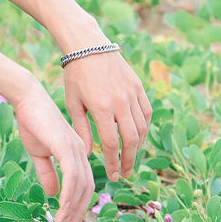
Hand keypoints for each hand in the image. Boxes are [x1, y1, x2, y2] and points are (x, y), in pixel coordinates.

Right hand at [11, 82, 94, 221]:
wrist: (27, 100)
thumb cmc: (33, 123)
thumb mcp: (39, 154)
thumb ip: (47, 174)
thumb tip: (54, 195)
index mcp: (78, 152)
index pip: (85, 183)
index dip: (79, 203)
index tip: (70, 220)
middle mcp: (82, 151)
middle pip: (88, 187)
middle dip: (80, 210)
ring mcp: (76, 149)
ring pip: (82, 185)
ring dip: (73, 207)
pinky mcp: (66, 147)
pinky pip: (72, 176)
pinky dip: (69, 194)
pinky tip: (62, 207)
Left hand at [62, 51, 151, 180]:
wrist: (89, 46)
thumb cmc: (75, 75)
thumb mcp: (73, 103)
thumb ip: (81, 129)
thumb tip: (88, 154)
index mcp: (101, 107)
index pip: (110, 143)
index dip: (113, 162)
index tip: (113, 175)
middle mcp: (120, 102)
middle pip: (130, 140)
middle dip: (129, 160)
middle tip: (125, 174)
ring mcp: (132, 93)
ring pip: (142, 128)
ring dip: (138, 147)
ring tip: (130, 158)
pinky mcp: (138, 87)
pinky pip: (147, 113)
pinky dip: (144, 128)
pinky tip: (138, 138)